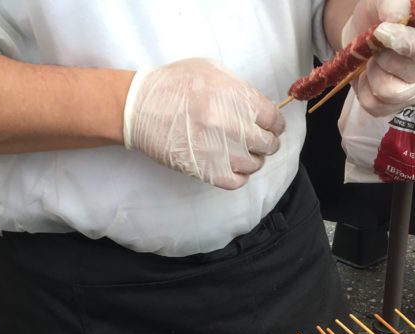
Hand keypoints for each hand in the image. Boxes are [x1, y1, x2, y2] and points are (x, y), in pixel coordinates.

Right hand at [123, 58, 284, 189]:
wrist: (139, 107)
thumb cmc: (173, 85)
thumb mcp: (211, 71)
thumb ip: (241, 89)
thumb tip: (262, 108)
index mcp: (235, 99)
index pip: (273, 119)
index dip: (276, 124)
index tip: (273, 126)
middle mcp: (231, 126)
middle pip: (268, 143)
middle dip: (267, 142)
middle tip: (261, 140)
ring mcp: (220, 151)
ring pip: (255, 164)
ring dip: (253, 159)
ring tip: (243, 152)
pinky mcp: (206, 171)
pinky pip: (238, 182)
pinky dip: (240, 176)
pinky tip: (233, 167)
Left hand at [344, 0, 414, 117]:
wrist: (364, 37)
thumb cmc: (380, 17)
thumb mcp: (385, 2)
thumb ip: (393, 4)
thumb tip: (394, 16)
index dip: (404, 42)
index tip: (381, 31)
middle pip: (404, 73)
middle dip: (382, 55)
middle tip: (379, 45)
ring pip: (386, 92)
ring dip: (372, 72)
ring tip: (374, 60)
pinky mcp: (395, 108)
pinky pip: (373, 106)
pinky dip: (363, 89)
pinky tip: (369, 75)